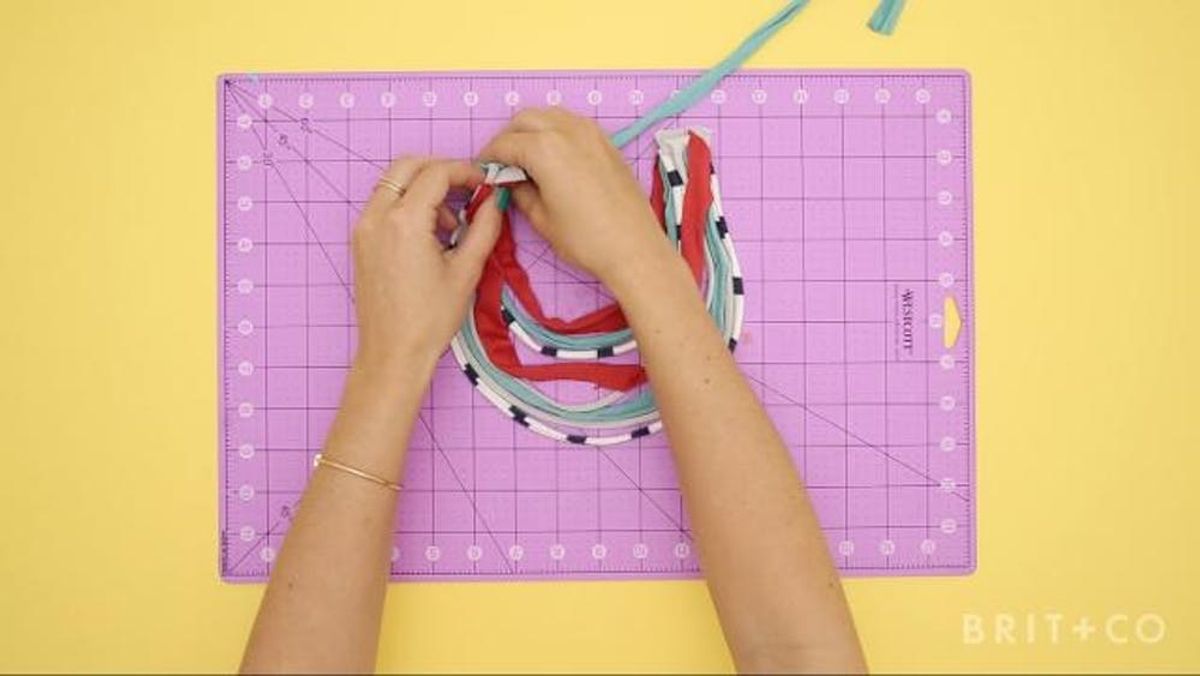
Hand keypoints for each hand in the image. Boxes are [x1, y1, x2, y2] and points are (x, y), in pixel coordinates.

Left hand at [351, 157, 500, 373]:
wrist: (394, 352)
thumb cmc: (430, 319)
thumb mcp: (467, 270)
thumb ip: (484, 226)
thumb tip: (495, 200)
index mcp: (404, 221)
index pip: (436, 173)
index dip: (465, 172)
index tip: (484, 183)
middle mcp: (377, 217)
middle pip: (408, 166)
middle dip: (441, 171)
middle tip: (467, 191)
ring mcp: (364, 228)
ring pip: (393, 183)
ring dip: (423, 188)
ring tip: (450, 223)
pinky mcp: (361, 242)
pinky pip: (384, 204)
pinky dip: (407, 204)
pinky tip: (429, 234)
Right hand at [479, 107, 673, 285]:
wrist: (633, 247)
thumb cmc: (586, 239)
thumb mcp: (541, 218)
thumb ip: (520, 192)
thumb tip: (511, 182)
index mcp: (545, 148)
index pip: (505, 144)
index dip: (490, 158)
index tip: (485, 171)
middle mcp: (567, 131)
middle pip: (525, 120)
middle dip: (509, 138)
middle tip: (504, 165)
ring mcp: (591, 133)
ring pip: (550, 115)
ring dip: (533, 130)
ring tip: (528, 159)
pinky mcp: (607, 142)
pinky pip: (573, 124)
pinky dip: (557, 132)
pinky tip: (555, 157)